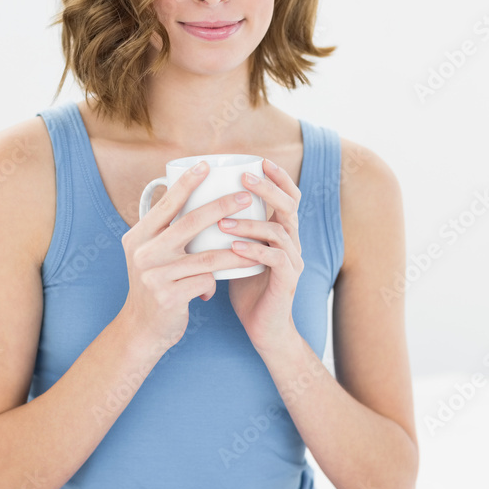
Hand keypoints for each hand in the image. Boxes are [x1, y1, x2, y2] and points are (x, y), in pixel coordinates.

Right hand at [120, 162, 261, 351]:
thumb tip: (191, 199)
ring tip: (255, 243)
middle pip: (189, 223)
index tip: (206, 165)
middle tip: (245, 197)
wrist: (140, 331)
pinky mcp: (168, 296)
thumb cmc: (155, 287)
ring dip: (234, 249)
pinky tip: (211, 291)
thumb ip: (164, 232)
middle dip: (221, 206)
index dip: (186, 184)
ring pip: (205, 256)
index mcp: (137, 237)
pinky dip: (213, 283)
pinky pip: (204, 281)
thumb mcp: (149, 256)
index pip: (166, 204)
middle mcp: (142, 252)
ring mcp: (154, 275)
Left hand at [216, 159, 303, 352]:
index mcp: (281, 231)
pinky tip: (234, 247)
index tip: (257, 161)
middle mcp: (292, 241)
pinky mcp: (287, 280)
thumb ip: (227, 229)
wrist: (262, 327)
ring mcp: (293, 260)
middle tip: (244, 179)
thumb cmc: (245, 286)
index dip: (277, 177)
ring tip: (224, 220)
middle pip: (289, 206)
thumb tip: (195, 204)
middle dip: (268, 189)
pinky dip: (254, 250)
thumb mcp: (235, 251)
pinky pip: (276, 259)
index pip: (287, 196)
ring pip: (279, 231)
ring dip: (251, 223)